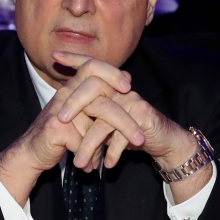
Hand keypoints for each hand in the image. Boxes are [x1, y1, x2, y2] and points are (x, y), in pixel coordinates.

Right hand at [0, 67, 144, 204]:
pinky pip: (82, 142)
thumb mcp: (82, 114)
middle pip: (100, 96)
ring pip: (95, 125)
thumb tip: (128, 82)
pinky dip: (91, 156)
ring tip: (115, 162)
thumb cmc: (62, 133)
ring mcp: (59, 111)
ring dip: (107, 147)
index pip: (92, 66)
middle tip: (140, 138)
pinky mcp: (55, 130)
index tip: (128, 85)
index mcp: (73, 88)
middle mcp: (65, 94)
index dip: (111, 72)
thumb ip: (101, 100)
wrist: (32, 153)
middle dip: (124, 119)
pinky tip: (92, 166)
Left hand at [50, 51, 208, 202]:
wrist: (163, 140)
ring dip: (89, 144)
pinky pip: (121, 133)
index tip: (55, 55)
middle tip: (60, 120)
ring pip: (104, 117)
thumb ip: (89, 115)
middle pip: (93, 86)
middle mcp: (120, 89)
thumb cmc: (130, 131)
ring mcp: (131, 100)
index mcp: (110, 87)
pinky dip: (112, 152)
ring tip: (79, 163)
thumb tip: (62, 118)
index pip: (91, 66)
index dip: (75, 58)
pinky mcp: (142, 115)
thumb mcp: (106, 122)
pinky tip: (107, 165)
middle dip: (74, 103)